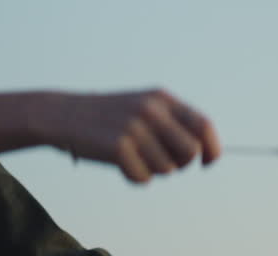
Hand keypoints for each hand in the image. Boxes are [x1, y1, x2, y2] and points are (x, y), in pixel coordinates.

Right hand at [45, 89, 220, 183]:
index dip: (212, 148)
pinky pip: (144, 178)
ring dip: (153, 170)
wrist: (65, 114)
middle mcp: (151, 110)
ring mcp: (134, 127)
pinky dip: (135, 177)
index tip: (208, 163)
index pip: (203, 125)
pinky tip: (121, 164)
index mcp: (161, 98)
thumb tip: (204, 151)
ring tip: (133, 157)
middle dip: (181, 164)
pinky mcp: (118, 146)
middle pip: (190, 152)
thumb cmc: (110, 117)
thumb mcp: (143, 107)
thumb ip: (173, 123)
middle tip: (163, 162)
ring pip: (167, 169)